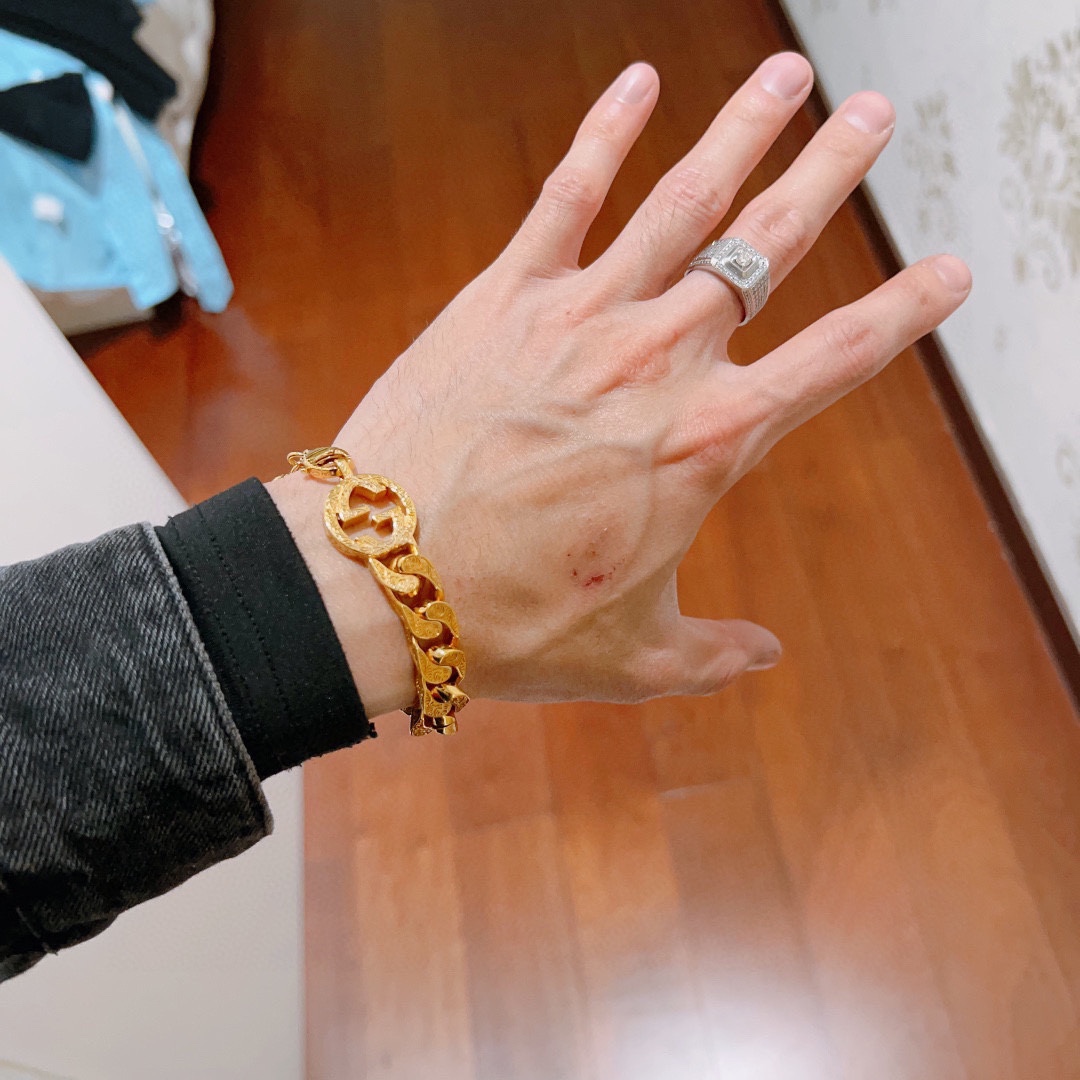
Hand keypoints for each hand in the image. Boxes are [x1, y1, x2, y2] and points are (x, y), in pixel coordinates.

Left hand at [270, 53, 971, 717]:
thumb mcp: (635, 656)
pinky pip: (565, 196)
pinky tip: (641, 81)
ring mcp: (580, 318)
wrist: (385, 584)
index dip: (903, 311)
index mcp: (708, 445)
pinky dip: (605, 133)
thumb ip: (714, 654)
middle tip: (874, 115)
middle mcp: (659, 363)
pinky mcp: (504, 299)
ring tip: (790, 75)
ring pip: (684, 201)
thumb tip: (764, 656)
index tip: (947, 269)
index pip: (836, 360)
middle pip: (768, 247)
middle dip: (830, 173)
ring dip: (744, 130)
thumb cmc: (512, 625)